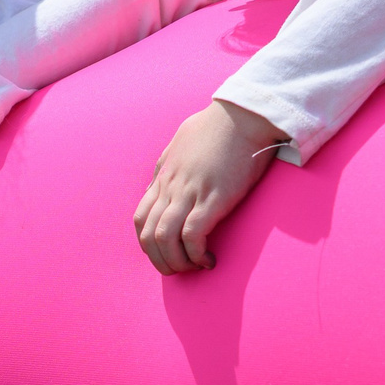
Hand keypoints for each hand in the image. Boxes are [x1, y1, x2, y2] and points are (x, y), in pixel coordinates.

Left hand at [134, 100, 286, 274]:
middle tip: (180, 270)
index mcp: (164, 175)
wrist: (243, 114)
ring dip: (176, 262)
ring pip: (164, 239)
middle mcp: (171, 186)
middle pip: (148, 234)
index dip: (149, 243)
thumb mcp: (182, 142)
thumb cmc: (218, 125)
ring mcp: (190, 191)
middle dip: (160, 261)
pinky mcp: (213, 197)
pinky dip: (196, 254)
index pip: (141, 218)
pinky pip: (192, 234)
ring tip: (194, 268)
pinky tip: (209, 259)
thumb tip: (163, 177)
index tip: (168, 252)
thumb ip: (170, 163)